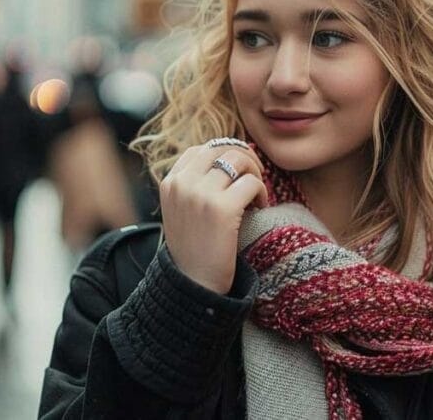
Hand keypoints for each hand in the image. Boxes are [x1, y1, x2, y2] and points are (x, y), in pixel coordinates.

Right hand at [160, 141, 268, 293]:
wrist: (193, 284)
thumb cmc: (193, 249)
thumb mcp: (181, 210)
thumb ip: (193, 185)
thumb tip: (227, 156)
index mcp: (170, 183)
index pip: (200, 150)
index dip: (224, 153)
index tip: (238, 169)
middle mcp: (183, 184)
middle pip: (221, 148)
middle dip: (244, 157)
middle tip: (255, 175)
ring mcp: (201, 194)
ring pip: (238, 160)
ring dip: (255, 172)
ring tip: (257, 193)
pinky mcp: (222, 209)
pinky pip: (252, 183)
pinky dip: (262, 192)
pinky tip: (260, 207)